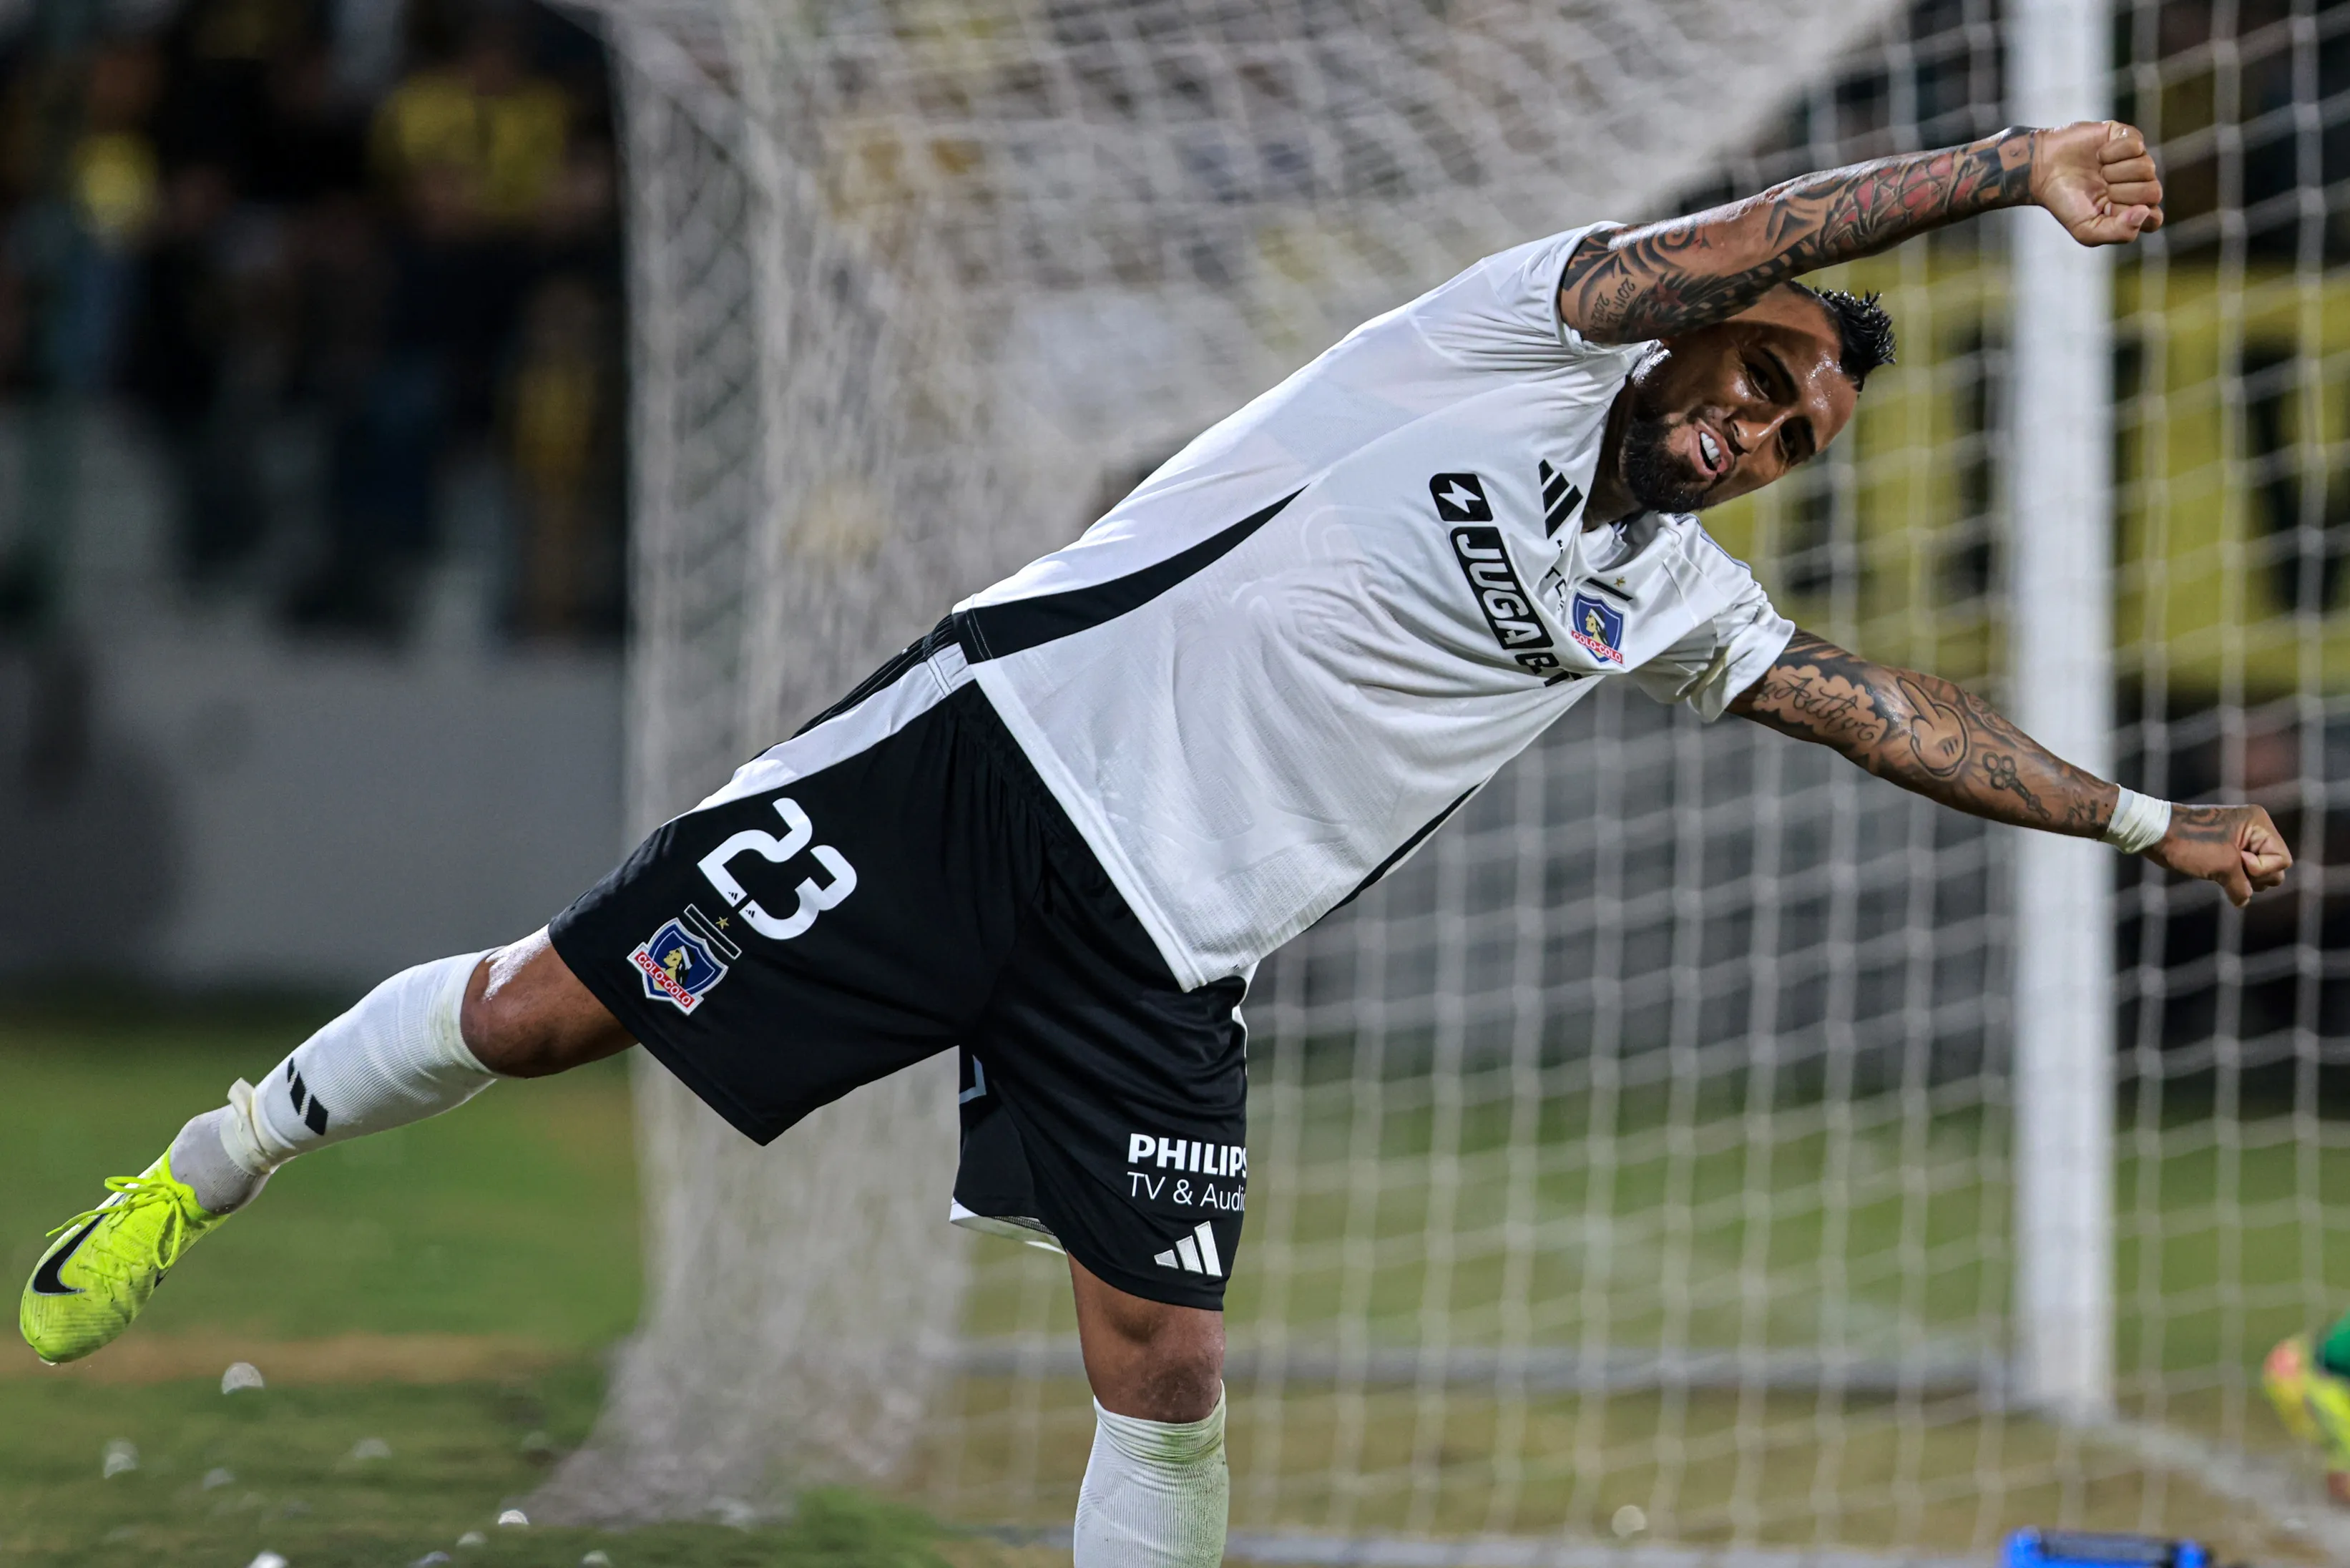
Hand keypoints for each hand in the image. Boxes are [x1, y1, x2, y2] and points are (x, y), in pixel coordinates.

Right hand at [2029, 120, 2164, 244]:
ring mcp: (2136, 160)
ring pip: (2147, 168)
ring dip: (2116, 172)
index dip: (2135, 217)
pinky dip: (2113, 152)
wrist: (2043, 170)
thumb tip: (2144, 211)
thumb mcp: (2086, 230)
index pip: (2154, 219)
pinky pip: (2136, 145)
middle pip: (2154, 192)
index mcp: (2131, 210)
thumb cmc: (2064, 201)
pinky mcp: (2128, 137)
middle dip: (2122, 193)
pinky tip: (2099, 155)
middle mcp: (2138, 184)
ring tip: (2099, 172)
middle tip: (2102, 189)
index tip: (2110, 211)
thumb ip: (2118, 232)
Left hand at [2143, 804, 2292, 907]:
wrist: (2155, 834)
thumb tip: (2243, 900)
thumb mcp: (2223, 867)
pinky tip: (2214, 875)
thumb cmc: (2191, 843)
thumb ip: (2242, 887)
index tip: (2238, 860)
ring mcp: (2239, 841)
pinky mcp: (2225, 852)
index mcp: (2259, 824)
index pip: (2282, 859)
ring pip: (2257, 873)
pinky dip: (2231, 879)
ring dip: (2241, 880)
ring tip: (2218, 870)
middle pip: (2274, 868)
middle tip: (2228, 867)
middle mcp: (2253, 830)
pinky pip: (2240, 873)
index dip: (2262, 868)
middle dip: (2254, 876)